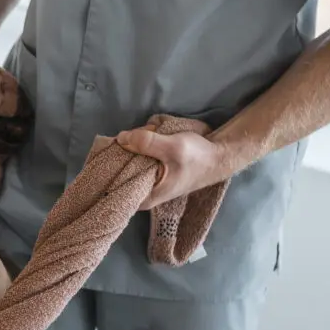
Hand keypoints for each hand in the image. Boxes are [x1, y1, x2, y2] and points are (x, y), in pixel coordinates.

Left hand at [116, 126, 233, 210]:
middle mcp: (143, 194)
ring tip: (152, 132)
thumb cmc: (197, 157)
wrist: (219, 156)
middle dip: (127, 149)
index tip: (115, 148)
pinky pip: (138, 157)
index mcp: (145, 198)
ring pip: (129, 161)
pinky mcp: (152, 171)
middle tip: (142, 134)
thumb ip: (146, 143)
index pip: (114, 187)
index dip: (111, 167)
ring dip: (136, 143)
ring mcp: (147, 182)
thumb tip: (120, 138)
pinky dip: (142, 145)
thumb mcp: (172, 147)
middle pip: (120, 171)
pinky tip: (152, 134)